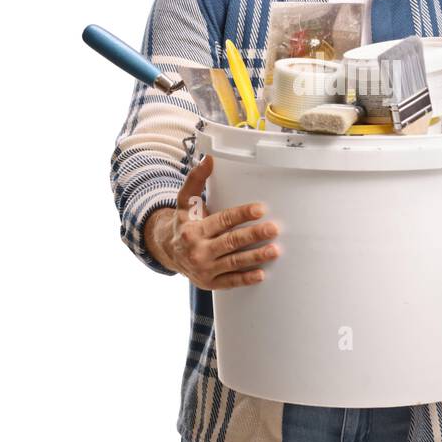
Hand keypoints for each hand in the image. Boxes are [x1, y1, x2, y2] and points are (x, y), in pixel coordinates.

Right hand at [145, 154, 280, 289]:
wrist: (167, 251)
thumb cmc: (183, 222)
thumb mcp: (185, 201)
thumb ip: (197, 179)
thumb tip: (209, 158)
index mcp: (194, 229)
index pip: (222, 220)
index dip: (242, 214)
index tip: (260, 209)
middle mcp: (198, 250)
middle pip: (231, 241)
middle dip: (253, 235)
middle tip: (273, 229)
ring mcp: (204, 268)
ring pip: (234, 262)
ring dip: (255, 257)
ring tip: (274, 250)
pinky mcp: (210, 283)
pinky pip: (230, 282)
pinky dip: (245, 279)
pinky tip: (261, 275)